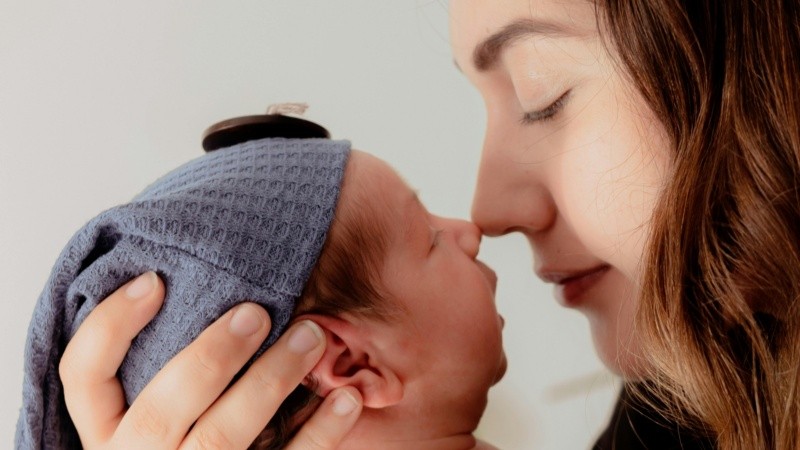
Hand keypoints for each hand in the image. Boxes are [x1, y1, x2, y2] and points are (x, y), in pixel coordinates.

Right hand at [59, 272, 361, 448]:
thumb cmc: (185, 432)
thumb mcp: (154, 400)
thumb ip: (162, 360)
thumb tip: (184, 276)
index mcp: (108, 430)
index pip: (83, 375)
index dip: (111, 324)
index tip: (154, 278)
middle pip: (162, 410)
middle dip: (210, 356)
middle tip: (255, 312)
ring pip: (221, 438)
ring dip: (270, 381)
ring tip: (312, 335)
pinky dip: (320, 433)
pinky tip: (346, 397)